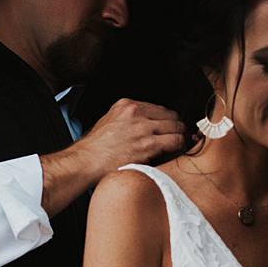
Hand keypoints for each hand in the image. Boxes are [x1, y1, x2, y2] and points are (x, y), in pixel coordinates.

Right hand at [40, 100, 184, 216]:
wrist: (86, 162)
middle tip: (180, 136)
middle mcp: (136, 112)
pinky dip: (180, 146)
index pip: (157, 108)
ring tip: (181, 144)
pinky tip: (178, 151)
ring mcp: (143, 127)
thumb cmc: (94, 149)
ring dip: (181, 136)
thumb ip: (126, 121)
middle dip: (176, 126)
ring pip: (176, 126)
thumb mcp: (108, 123)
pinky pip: (175, 141)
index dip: (166, 119)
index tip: (169, 127)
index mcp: (126, 105)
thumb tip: (141, 127)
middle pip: (169, 115)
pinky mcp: (148, 143)